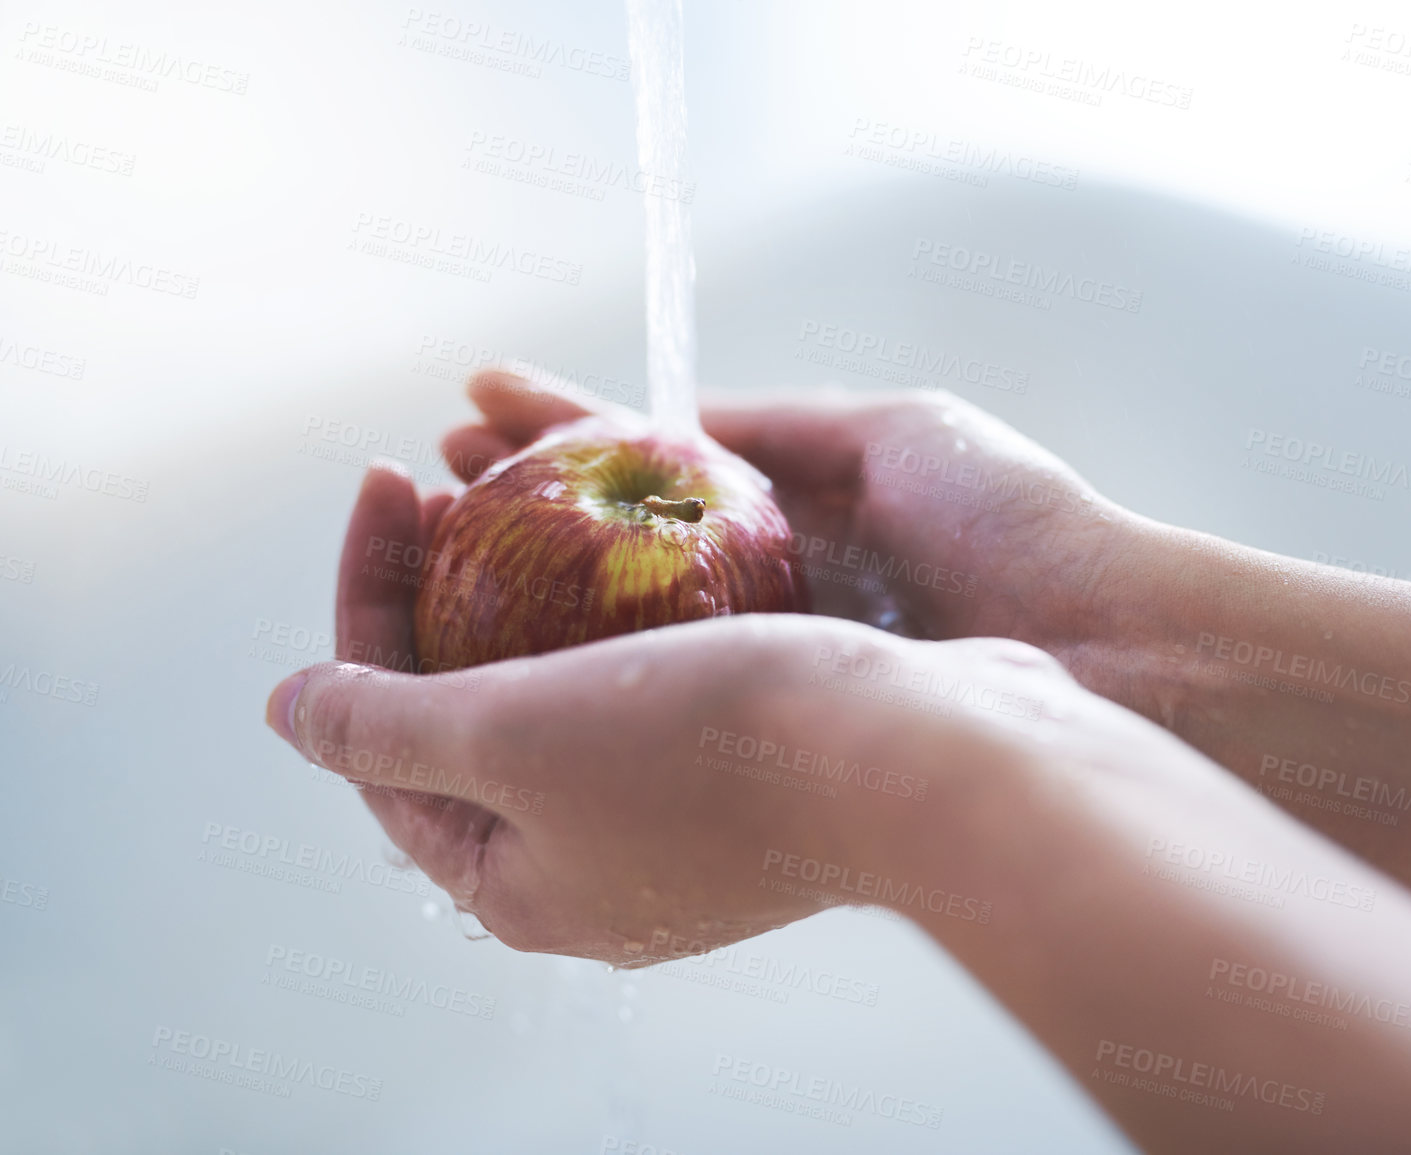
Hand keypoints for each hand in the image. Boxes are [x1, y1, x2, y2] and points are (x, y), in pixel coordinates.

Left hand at [264, 461, 1078, 964]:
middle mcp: (599, 866)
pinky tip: (644, 535)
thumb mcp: (515, 732)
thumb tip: (292, 713)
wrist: (937, 756)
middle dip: (445, 589)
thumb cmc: (723, 750)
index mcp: (523, 883)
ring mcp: (684, 822)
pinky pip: (659, 677)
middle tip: (443, 478)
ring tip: (531, 484)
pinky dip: (631, 606)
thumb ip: (385, 725)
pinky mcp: (756, 773)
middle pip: (476, 714)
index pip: (387, 739)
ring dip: (538, 586)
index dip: (363, 605)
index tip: (383, 487)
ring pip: (575, 686)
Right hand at [441, 371, 1115, 645]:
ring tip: (416, 537)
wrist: (1116, 654)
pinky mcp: (765, 750)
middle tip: (411, 478)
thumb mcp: (897, 434)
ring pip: (603, 633)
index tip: (470, 404)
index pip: (642, 467)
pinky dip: (560, 675)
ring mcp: (756, 682)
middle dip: (506, 504)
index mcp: (789, 528)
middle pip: (599, 550)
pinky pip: (643, 707)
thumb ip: (782, 427)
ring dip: (508, 585)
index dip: (555, 433)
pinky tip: (488, 650)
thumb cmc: (1020, 533)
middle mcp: (757, 608)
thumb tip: (678, 414)